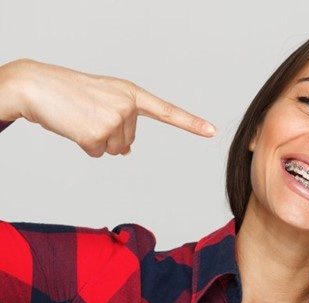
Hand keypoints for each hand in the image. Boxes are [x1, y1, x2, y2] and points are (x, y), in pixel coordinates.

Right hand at [0, 58, 215, 156]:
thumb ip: (124, 119)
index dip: (191, 123)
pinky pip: (98, 153)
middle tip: (89, 115)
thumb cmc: (71, 92)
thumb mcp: (105, 98)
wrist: (38, 85)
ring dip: (97, 141)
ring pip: (115, 149)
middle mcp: (128, 105)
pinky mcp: (98, 134)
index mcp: (132, 94)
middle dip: (109, 134)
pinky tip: (75, 127)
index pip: (167, 111)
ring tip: (81, 119)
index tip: (212, 131)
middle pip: (129, 141)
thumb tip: (127, 152)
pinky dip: (85, 146)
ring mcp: (114, 119)